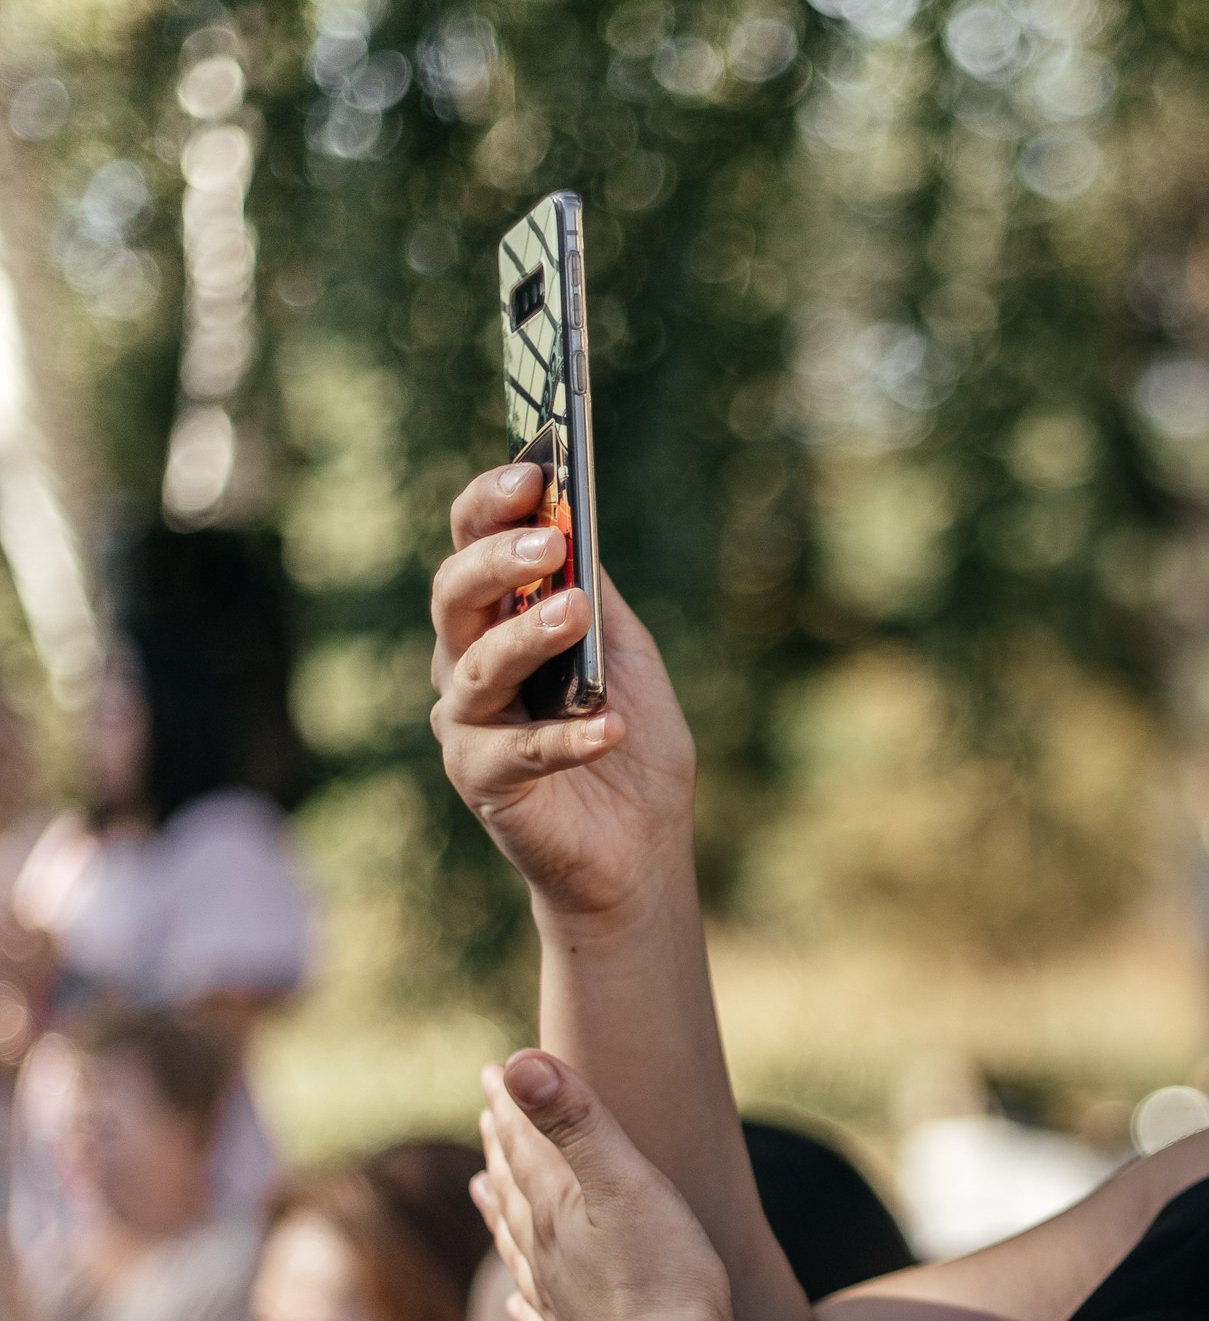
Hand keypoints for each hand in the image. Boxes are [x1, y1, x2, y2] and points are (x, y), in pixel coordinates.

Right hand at [430, 465, 696, 928]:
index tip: (532, 471)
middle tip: (546, 539)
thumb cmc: (631, 743)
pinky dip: (567, 739)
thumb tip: (575, 525)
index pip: (472, 544)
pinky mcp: (483, 782)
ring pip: (475, 667)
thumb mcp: (627, 655)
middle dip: (497, 559)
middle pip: (456, 595)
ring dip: (526, 637)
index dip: (491, 504)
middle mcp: (465, 663)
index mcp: (497, 619)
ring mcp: (466, 724)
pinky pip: (517, 752)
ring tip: (575, 615)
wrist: (640, 849)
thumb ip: (599, 599)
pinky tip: (610, 726)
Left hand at [475, 1053, 734, 1320]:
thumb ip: (575, 1123)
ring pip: (519, 1254)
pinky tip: (517, 1308)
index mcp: (556, 1216)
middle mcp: (545, 1263)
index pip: (524, 1149)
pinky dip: (524, 1308)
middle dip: (503, 1151)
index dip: (511, 1107)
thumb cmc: (662, 1283)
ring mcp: (559, 1314)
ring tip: (483, 1191)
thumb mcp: (625, 1186)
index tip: (494, 1073)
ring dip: (501, 1216)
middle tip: (491, 1119)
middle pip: (515, 1196)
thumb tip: (516, 1061)